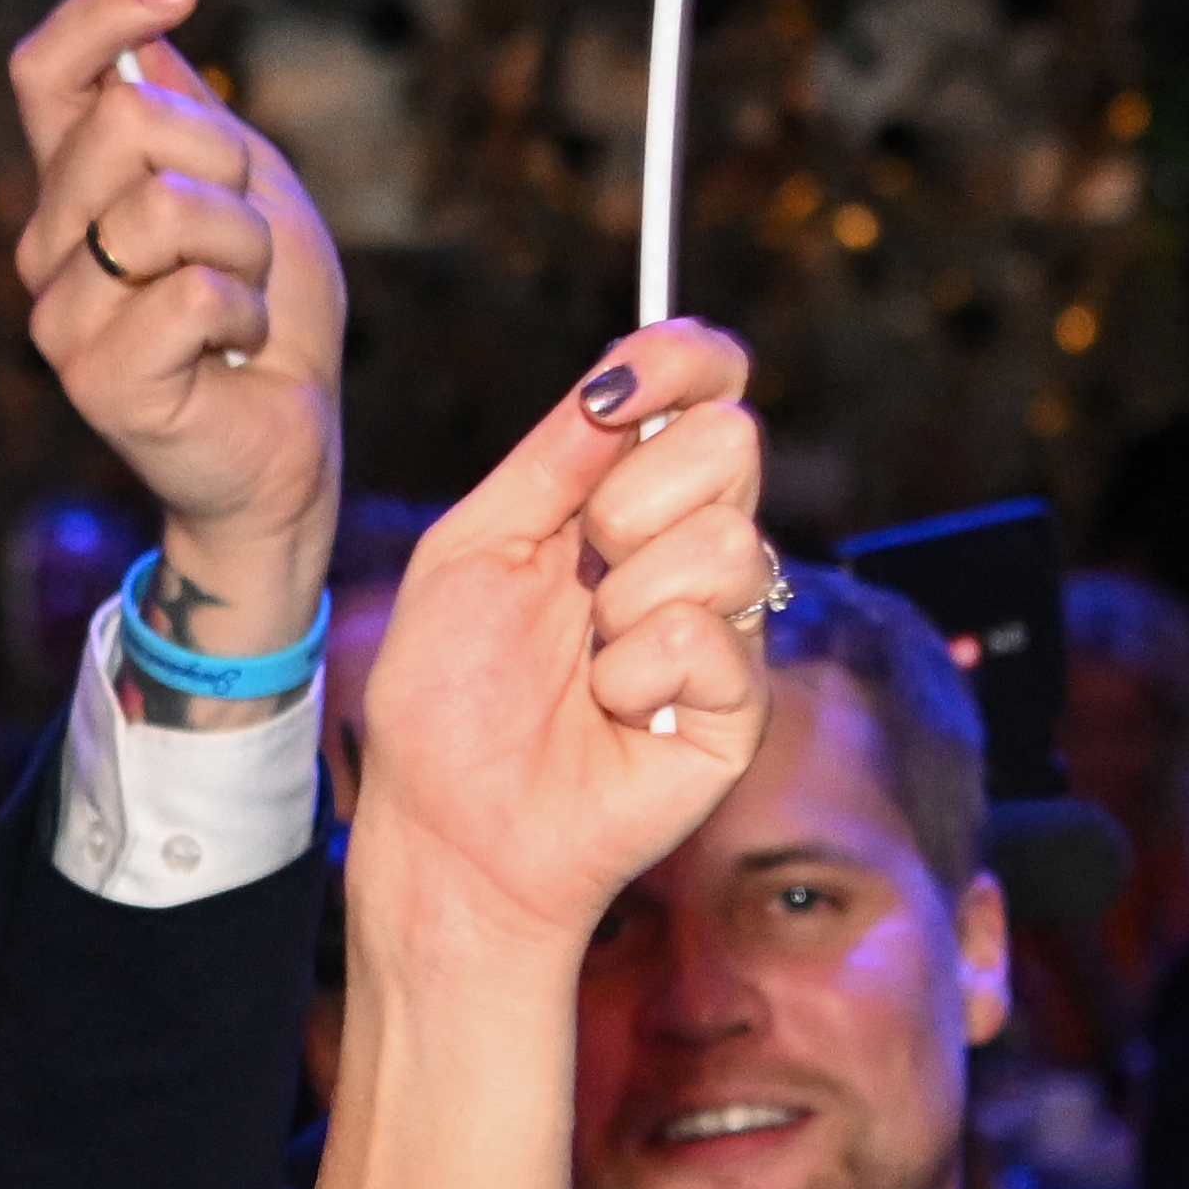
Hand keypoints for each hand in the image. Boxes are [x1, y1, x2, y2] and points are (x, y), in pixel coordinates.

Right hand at [1, 0, 346, 619]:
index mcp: (75, 190)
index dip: (101, 13)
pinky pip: (195, 294)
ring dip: (246, 249)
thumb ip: (200, 121)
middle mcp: (49, 245)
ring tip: (245, 304)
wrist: (289, 449)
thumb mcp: (256, 194)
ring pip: (169, 209)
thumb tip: (151, 41)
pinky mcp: (98, 378)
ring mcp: (62, 314)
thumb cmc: (273, 324)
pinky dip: (248, 315)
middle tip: (247, 237)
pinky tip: (237, 354)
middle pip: (125, 120)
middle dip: (225, 160)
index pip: (47, 74)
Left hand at [336, 324, 771, 957]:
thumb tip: (618, 379)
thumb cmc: (447, 698)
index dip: (688, 361)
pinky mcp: (740, 706)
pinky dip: (637, 674)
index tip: (632, 381)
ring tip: (586, 661)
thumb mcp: (472, 548)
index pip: (702, 391)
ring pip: (727, 540)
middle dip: (634, 499)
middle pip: (733, 442)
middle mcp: (683, 549)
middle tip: (581, 567)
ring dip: (625, 601)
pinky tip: (612, 712)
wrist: (452, 827)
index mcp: (620, 498)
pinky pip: (711, 636)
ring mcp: (721, 626)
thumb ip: (550, 459)